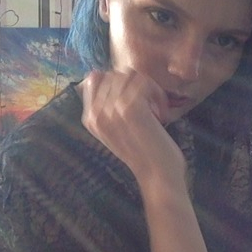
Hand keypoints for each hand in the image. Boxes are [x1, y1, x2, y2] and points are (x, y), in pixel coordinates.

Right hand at [76, 70, 186, 189]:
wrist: (157, 176)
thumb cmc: (143, 155)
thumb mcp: (117, 132)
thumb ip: (108, 110)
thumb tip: (105, 77)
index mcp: (90, 119)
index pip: (94, 78)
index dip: (118, 82)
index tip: (134, 100)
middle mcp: (96, 113)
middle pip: (114, 74)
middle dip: (136, 85)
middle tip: (151, 107)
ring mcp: (112, 109)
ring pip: (129, 75)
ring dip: (149, 88)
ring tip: (157, 110)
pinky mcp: (131, 108)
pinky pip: (143, 82)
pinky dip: (158, 93)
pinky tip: (162, 113)